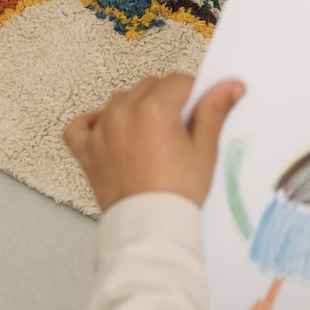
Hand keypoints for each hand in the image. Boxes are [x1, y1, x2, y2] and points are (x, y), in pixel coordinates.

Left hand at [63, 72, 245, 212]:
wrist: (152, 228)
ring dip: (134, 110)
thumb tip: (230, 85)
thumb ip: (214, 110)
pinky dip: (92, 124)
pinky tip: (108, 130)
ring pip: (120, 100)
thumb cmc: (177, 194)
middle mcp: (123, 114)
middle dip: (165, 101)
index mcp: (153, 110)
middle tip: (176, 131)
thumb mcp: (204, 150)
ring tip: (150, 138)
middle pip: (149, 86)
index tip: (195, 112)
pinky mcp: (86, 150)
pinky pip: (79, 126)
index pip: (178, 80)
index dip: (192, 95)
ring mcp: (101, 131)